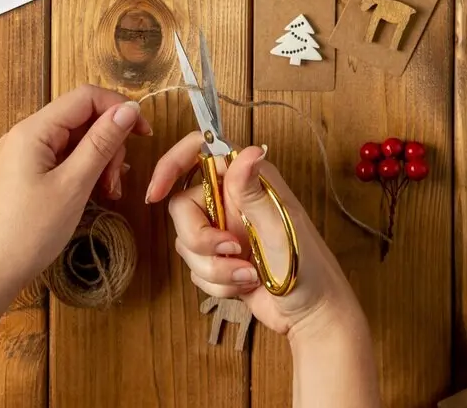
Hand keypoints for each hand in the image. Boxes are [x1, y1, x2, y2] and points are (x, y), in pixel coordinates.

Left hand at [0, 85, 150, 298]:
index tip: (145, 134)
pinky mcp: (25, 174)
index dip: (119, 109)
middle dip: (108, 142)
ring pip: (74, 141)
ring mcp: (24, 155)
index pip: (85, 97)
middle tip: (118, 180)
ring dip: (99, 160)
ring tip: (109, 192)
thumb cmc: (29, 232)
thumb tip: (128, 109)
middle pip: (81, 118)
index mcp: (34, 130)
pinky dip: (83, 172)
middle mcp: (26, 135)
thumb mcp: (73, 186)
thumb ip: (101, 144)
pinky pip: (62, 160)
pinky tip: (96, 193)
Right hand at [146, 136, 365, 344]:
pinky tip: (246, 285)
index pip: (199, 153)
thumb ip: (253, 191)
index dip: (171, 165)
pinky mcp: (219, 259)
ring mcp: (225, 230)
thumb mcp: (279, 228)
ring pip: (187, 242)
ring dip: (213, 267)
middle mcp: (233, 200)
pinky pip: (195, 267)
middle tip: (231, 251)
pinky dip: (217, 282)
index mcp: (249, 180)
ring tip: (249, 275)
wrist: (311, 315)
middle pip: (182, 207)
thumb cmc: (307, 268)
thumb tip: (249, 150)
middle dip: (200, 238)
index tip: (156, 192)